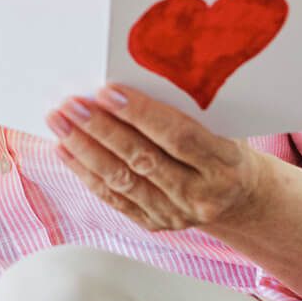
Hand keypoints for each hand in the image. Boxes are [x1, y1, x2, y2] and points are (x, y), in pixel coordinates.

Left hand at [46, 84, 265, 232]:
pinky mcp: (156, 224)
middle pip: (143, 159)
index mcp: (225, 163)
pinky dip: (85, 172)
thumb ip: (186, 107)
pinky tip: (64, 149)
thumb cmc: (224, 145)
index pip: (178, 135)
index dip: (140, 113)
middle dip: (101, 129)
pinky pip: (113, 198)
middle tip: (71, 104)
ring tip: (59, 122)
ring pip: (122, 180)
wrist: (243, 197)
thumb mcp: (222, 124)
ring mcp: (178, 214)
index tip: (107, 91)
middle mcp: (202, 194)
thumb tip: (130, 76)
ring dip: (84, 149)